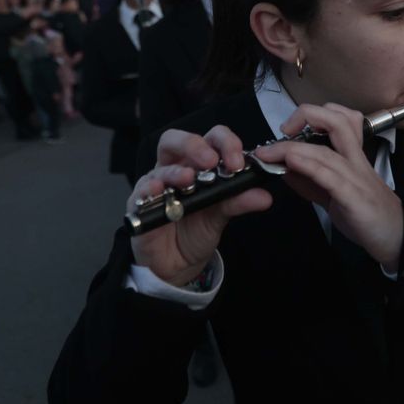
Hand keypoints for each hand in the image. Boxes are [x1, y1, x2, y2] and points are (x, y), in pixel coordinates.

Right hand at [129, 127, 271, 285]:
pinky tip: (158, 192)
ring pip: (159, 168)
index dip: (224, 143)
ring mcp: (154, 186)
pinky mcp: (139, 206)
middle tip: (210, 160)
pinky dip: (149, 190)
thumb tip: (264, 196)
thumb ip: (240, 201)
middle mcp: (173, 168)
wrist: (178, 264)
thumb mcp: (223, 214)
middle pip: (175, 140)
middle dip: (193, 145)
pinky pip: (140, 194)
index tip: (238, 161)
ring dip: (175, 172)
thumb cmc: (198, 229)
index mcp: (197, 164)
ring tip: (188, 179)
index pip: (209, 139)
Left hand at [252, 104, 403, 267]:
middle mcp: (355, 160)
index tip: (289, 128)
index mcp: (353, 156)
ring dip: (293, 148)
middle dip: (307, 115)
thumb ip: (312, 182)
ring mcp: (356, 177)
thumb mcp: (335, 194)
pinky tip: (291, 163)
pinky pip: (330, 177)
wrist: (396, 237)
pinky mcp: (353, 197)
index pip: (341, 119)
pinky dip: (308, 166)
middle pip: (338, 121)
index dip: (313, 115)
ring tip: (270, 151)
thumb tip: (285, 169)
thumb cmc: (366, 214)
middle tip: (283, 128)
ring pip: (327, 151)